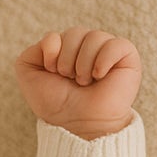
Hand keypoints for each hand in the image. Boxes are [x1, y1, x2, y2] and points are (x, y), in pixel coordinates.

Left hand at [14, 28, 140, 138]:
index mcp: (66, 50)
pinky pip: (115, 44)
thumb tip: (53, 39)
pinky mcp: (127, 57)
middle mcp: (87, 48)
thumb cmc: (56, 105)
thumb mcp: (30, 79)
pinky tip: (100, 76)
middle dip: (66, 60)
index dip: (50, 52)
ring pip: (94, 36)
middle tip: (71, 80)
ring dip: (83, 65)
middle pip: (74, 32)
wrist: (78, 124)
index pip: (56, 35)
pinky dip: (103, 61)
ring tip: (85, 82)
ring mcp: (108, 51)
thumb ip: (29, 54)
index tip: (53, 72)